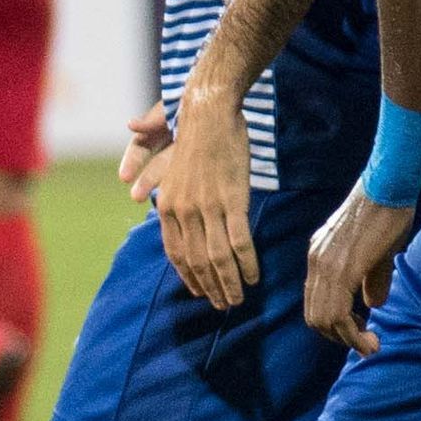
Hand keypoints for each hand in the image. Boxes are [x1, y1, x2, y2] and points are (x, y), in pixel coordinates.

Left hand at [146, 85, 261, 306]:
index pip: (176, 253)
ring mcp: (207, 207)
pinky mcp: (231, 200)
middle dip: (210, 287)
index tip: (202, 292)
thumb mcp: (179, 174)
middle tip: (223, 305)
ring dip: (229, 283)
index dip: (189, 277)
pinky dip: (246, 264)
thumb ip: (178, 202)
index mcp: (167, 207)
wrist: (209, 115)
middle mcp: (183, 211)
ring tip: (238, 299)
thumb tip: (183, 225)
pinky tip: (254, 276)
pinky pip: (239, 242)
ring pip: (217, 257)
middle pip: (197, 261)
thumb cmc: (197, 141)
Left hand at [303, 190, 419, 357]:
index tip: (360, 330)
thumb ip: (373, 277)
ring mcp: (325, 265)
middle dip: (339, 336)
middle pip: (315, 316)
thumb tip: (374, 304)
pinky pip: (338, 313)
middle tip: (365, 341)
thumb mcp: (378, 250)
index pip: (316, 302)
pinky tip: (370, 338)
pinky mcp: (341, 268)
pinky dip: (353, 334)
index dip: (335, 324)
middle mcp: (316, 262)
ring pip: (324, 319)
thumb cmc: (388, 211)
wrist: (389, 185)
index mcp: (320, 256)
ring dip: (347, 340)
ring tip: (370, 345)